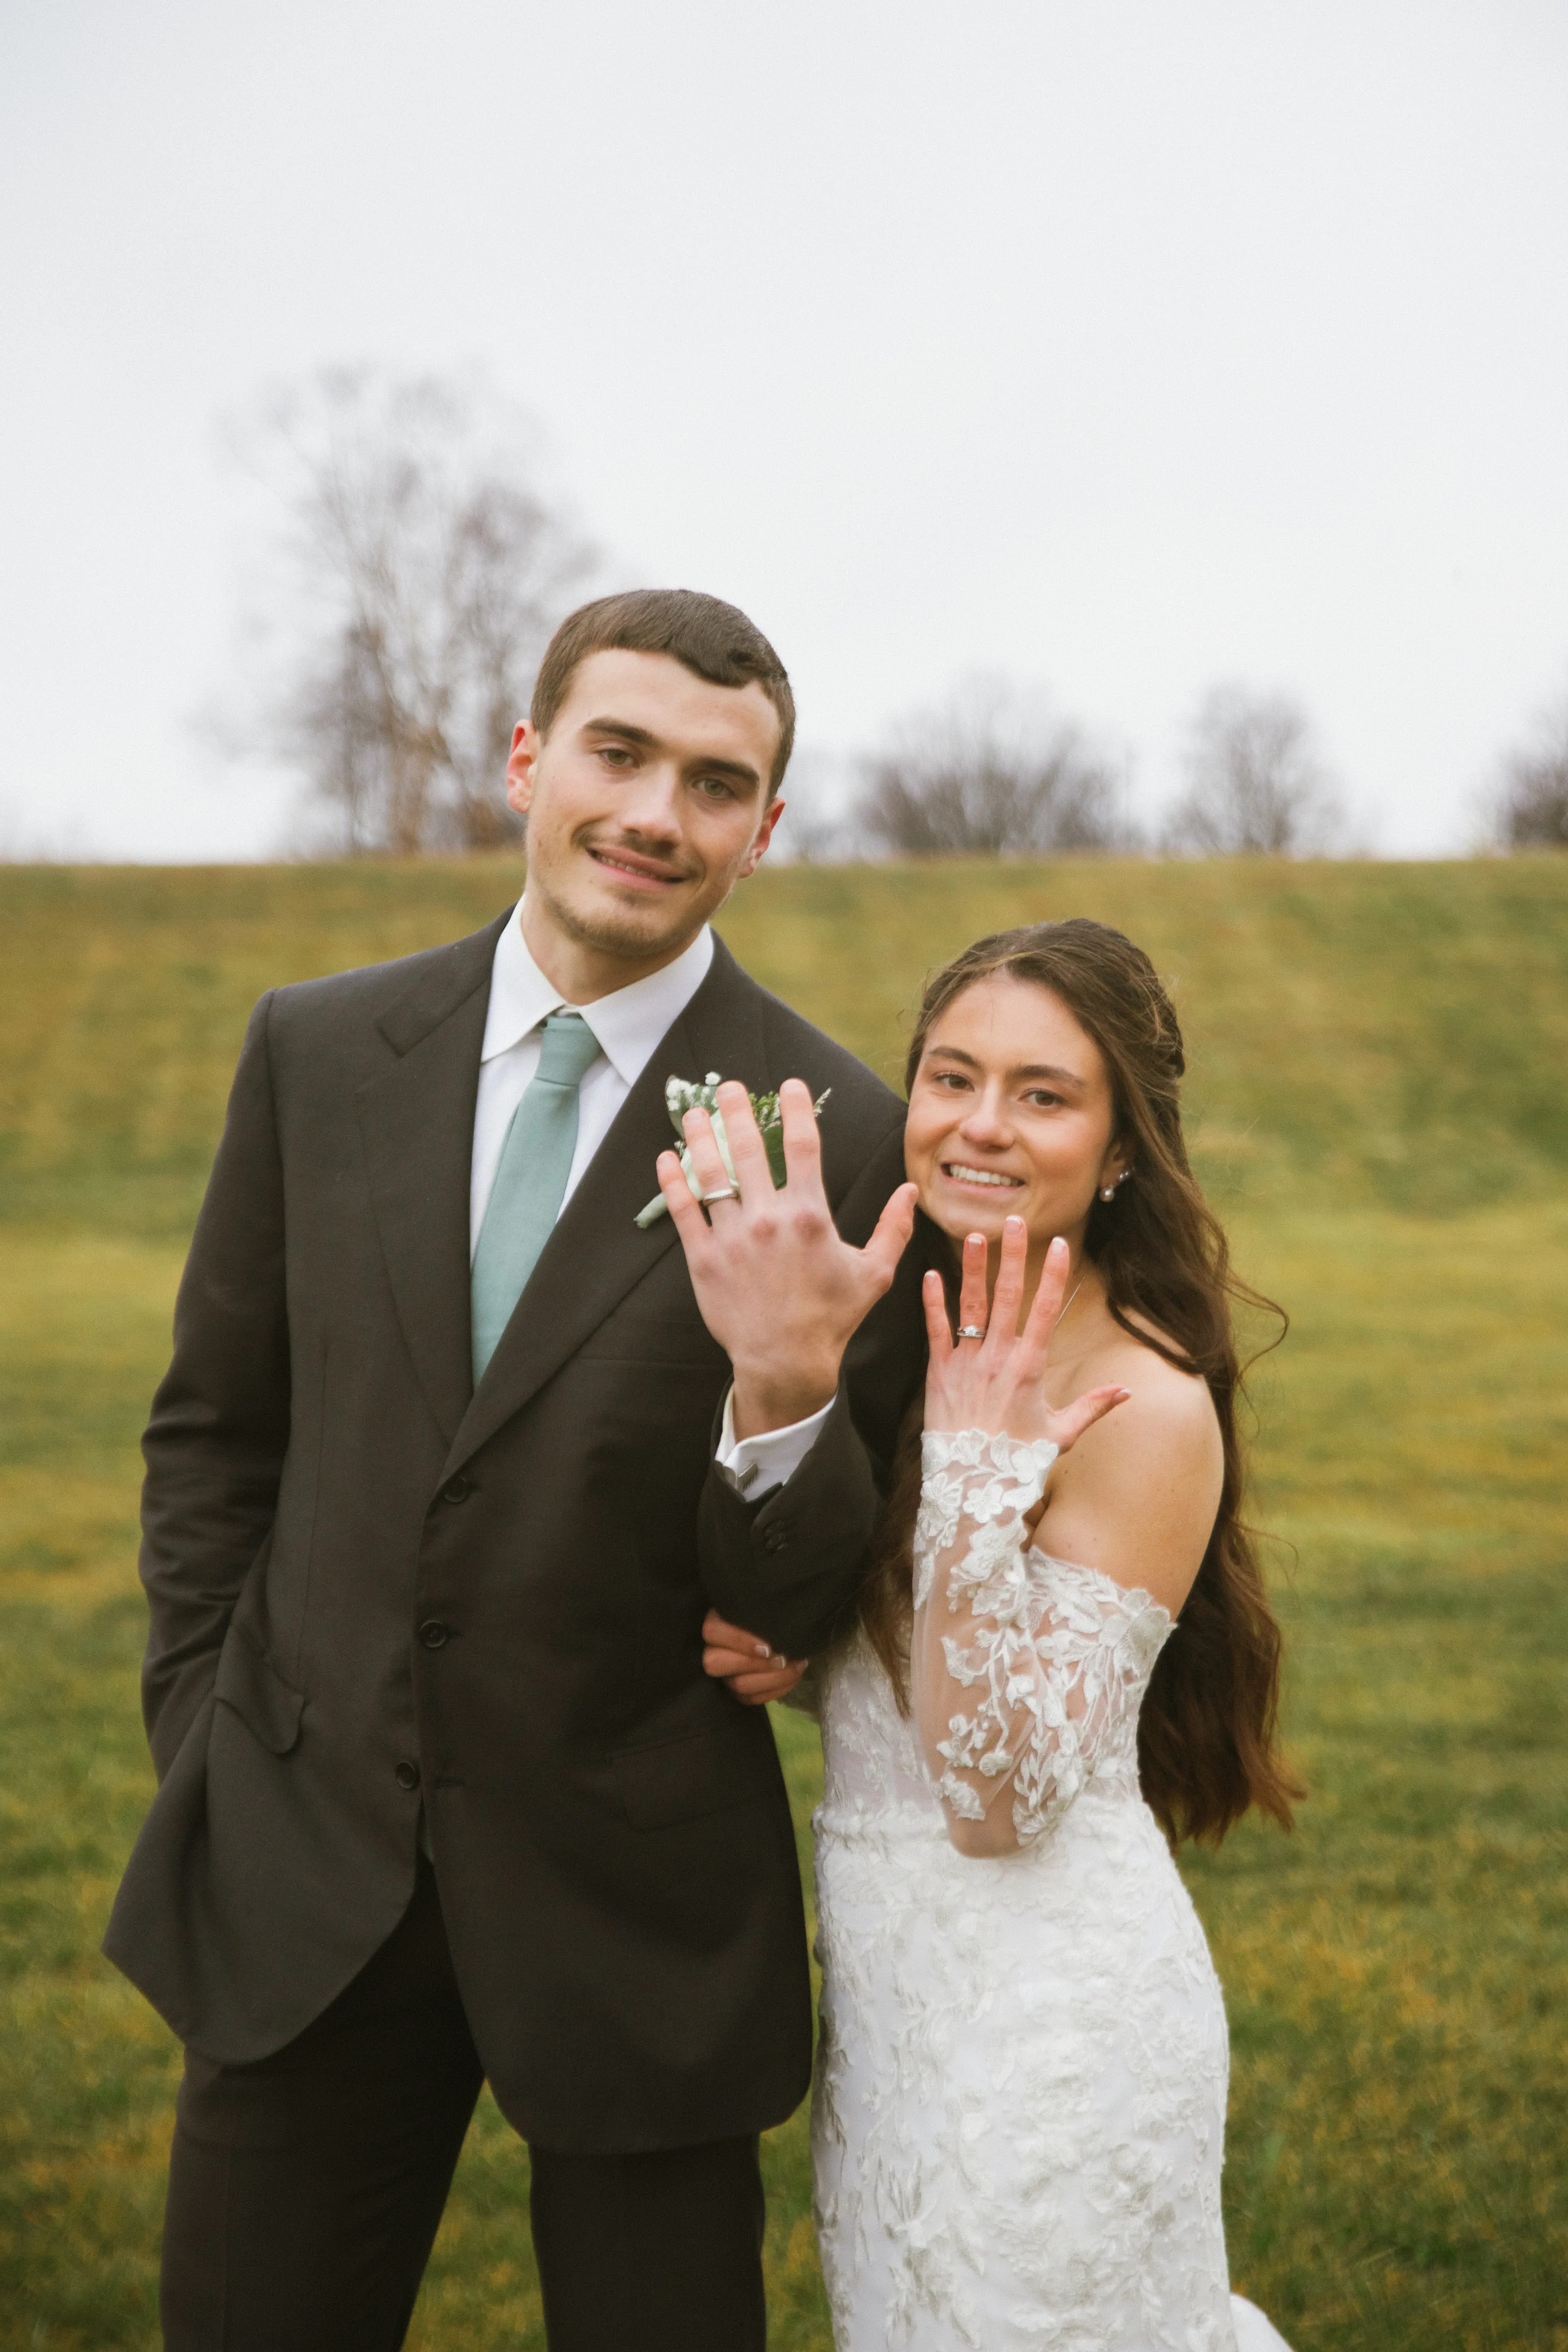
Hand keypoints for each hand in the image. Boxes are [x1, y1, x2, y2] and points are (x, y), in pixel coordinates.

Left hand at [657, 1078, 917, 1436]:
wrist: (786, 1362)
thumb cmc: (832, 1318)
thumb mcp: (874, 1273)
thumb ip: (894, 1229)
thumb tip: (909, 1191)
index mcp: (810, 1216)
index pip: (803, 1146)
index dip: (796, 1109)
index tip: (789, 1085)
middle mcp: (768, 1220)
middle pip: (748, 1149)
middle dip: (737, 1110)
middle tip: (729, 1086)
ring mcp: (732, 1238)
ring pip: (711, 1174)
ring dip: (700, 1137)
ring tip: (693, 1112)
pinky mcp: (703, 1259)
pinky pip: (683, 1212)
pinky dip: (672, 1182)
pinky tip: (667, 1158)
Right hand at [702, 1609, 809, 1705]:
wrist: (782, 1627)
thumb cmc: (772, 1611)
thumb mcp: (764, 1604)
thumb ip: (762, 1609)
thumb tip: (778, 1617)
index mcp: (716, 1620)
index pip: (713, 1631)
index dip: (739, 1641)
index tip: (768, 1647)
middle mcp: (712, 1649)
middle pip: (715, 1663)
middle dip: (754, 1664)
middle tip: (783, 1658)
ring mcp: (723, 1673)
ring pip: (737, 1685)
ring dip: (773, 1679)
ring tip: (797, 1666)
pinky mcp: (736, 1691)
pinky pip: (750, 1699)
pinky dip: (775, 1690)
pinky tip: (795, 1676)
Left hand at [924, 1221, 1129, 1452]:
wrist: (971, 1485)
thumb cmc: (1018, 1462)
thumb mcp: (1061, 1435)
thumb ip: (1093, 1408)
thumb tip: (1127, 1392)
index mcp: (1029, 1368)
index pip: (1044, 1311)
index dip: (1051, 1275)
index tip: (1057, 1244)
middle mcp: (998, 1359)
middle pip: (1008, 1297)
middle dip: (1012, 1257)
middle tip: (1014, 1221)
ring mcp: (966, 1364)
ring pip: (970, 1307)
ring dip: (972, 1269)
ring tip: (973, 1235)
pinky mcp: (939, 1375)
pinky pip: (935, 1332)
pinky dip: (932, 1303)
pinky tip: (930, 1275)